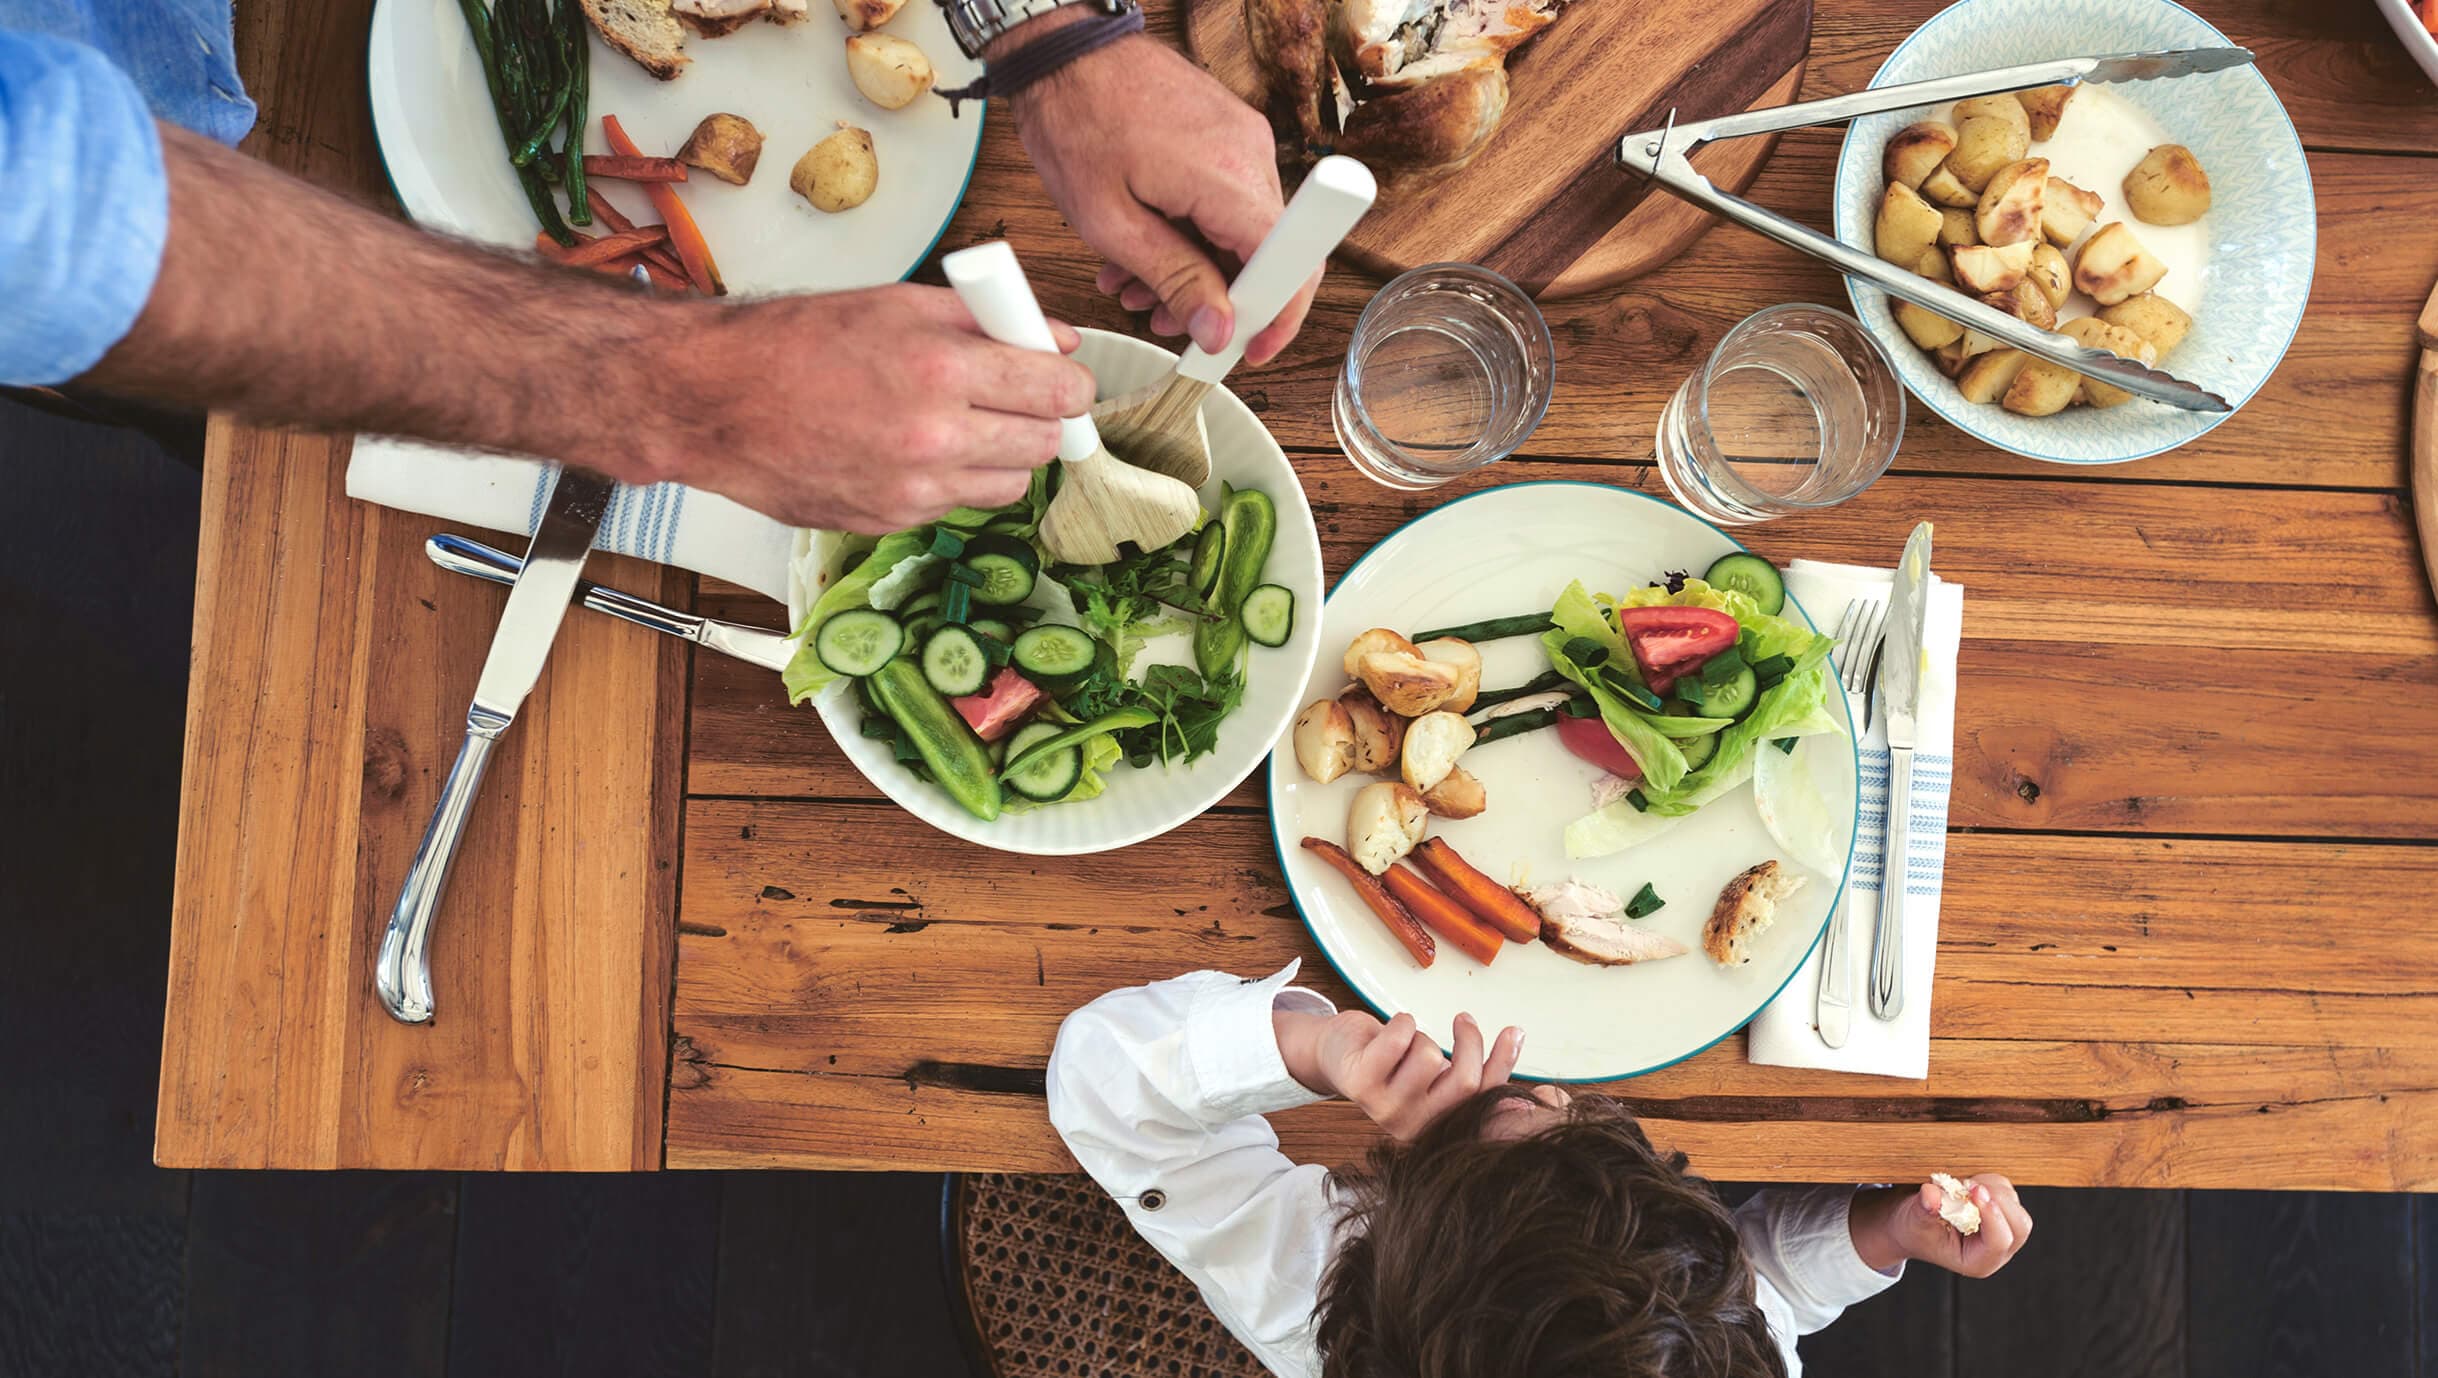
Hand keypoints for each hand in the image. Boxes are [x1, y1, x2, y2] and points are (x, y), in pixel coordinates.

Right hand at [638, 283, 1093, 532]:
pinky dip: (949, 480)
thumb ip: (986, 319)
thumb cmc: (791, 344)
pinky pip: (953, 505)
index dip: (1071, 384)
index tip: (1063, 379)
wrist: (712, 400)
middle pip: (1046, 445)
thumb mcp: (896, 304)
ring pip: (1008, 486)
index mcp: (942, 370)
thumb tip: (1055, 340)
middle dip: (1041, 419)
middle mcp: (934, 438)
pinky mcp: (888, 523)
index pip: (1059, 391)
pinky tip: (910, 449)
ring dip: (1001, 455)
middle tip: (1016, 398)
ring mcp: (912, 489)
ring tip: (960, 423)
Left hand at [1005, 27, 1312, 365]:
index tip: (1252, 348)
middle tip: (1170, 323)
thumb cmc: (1075, 120)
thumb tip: (1218, 330)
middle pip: (1267, 252)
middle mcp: (1250, 153)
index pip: (1291, 265)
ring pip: (1242, 229)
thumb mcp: (1111, 222)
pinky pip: (1227, 199)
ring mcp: (1241, 138)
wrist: (1063, 52)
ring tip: (1137, 286)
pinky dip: (1194, 232)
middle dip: (1221, 299)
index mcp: (1227, 178)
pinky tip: (1146, 247)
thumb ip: (1173, 279)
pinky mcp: (1226, 132)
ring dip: (1198, 268)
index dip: (1279, 318)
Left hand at [1274, 1008, 1523, 1139]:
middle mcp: (1413, 1128)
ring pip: (1431, 1056)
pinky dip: (1401, 1023)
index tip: (1513, 1031)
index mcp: (1437, 1128)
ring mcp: (1386, 1109)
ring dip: (1421, 1036)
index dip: (1503, 1062)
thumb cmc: (1391, 1061)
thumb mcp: (1437, 1072)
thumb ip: (1472, 1068)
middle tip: (1463, 1019)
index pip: (1483, 1097)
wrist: (1337, 1055)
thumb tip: (1517, 1036)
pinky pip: (1400, 1040)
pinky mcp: (1362, 1084)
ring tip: (1404, 1044)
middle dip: (1470, 1040)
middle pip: (1465, 1081)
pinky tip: (1391, 1030)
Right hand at [1850, 1175, 2033, 1278]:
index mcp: (1979, 1261)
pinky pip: (2007, 1191)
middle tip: (1970, 1186)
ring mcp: (2002, 1229)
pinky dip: (1989, 1181)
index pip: (2000, 1241)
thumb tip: (1931, 1195)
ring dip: (1991, 1188)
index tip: (1974, 1191)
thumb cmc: (1915, 1230)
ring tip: (1961, 1187)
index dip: (1991, 1215)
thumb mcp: (1914, 1222)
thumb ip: (1925, 1210)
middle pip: (2019, 1225)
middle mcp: (1996, 1249)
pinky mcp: (2001, 1211)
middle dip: (1997, 1200)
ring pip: (2014, 1205)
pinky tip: (1967, 1186)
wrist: (1912, 1225)